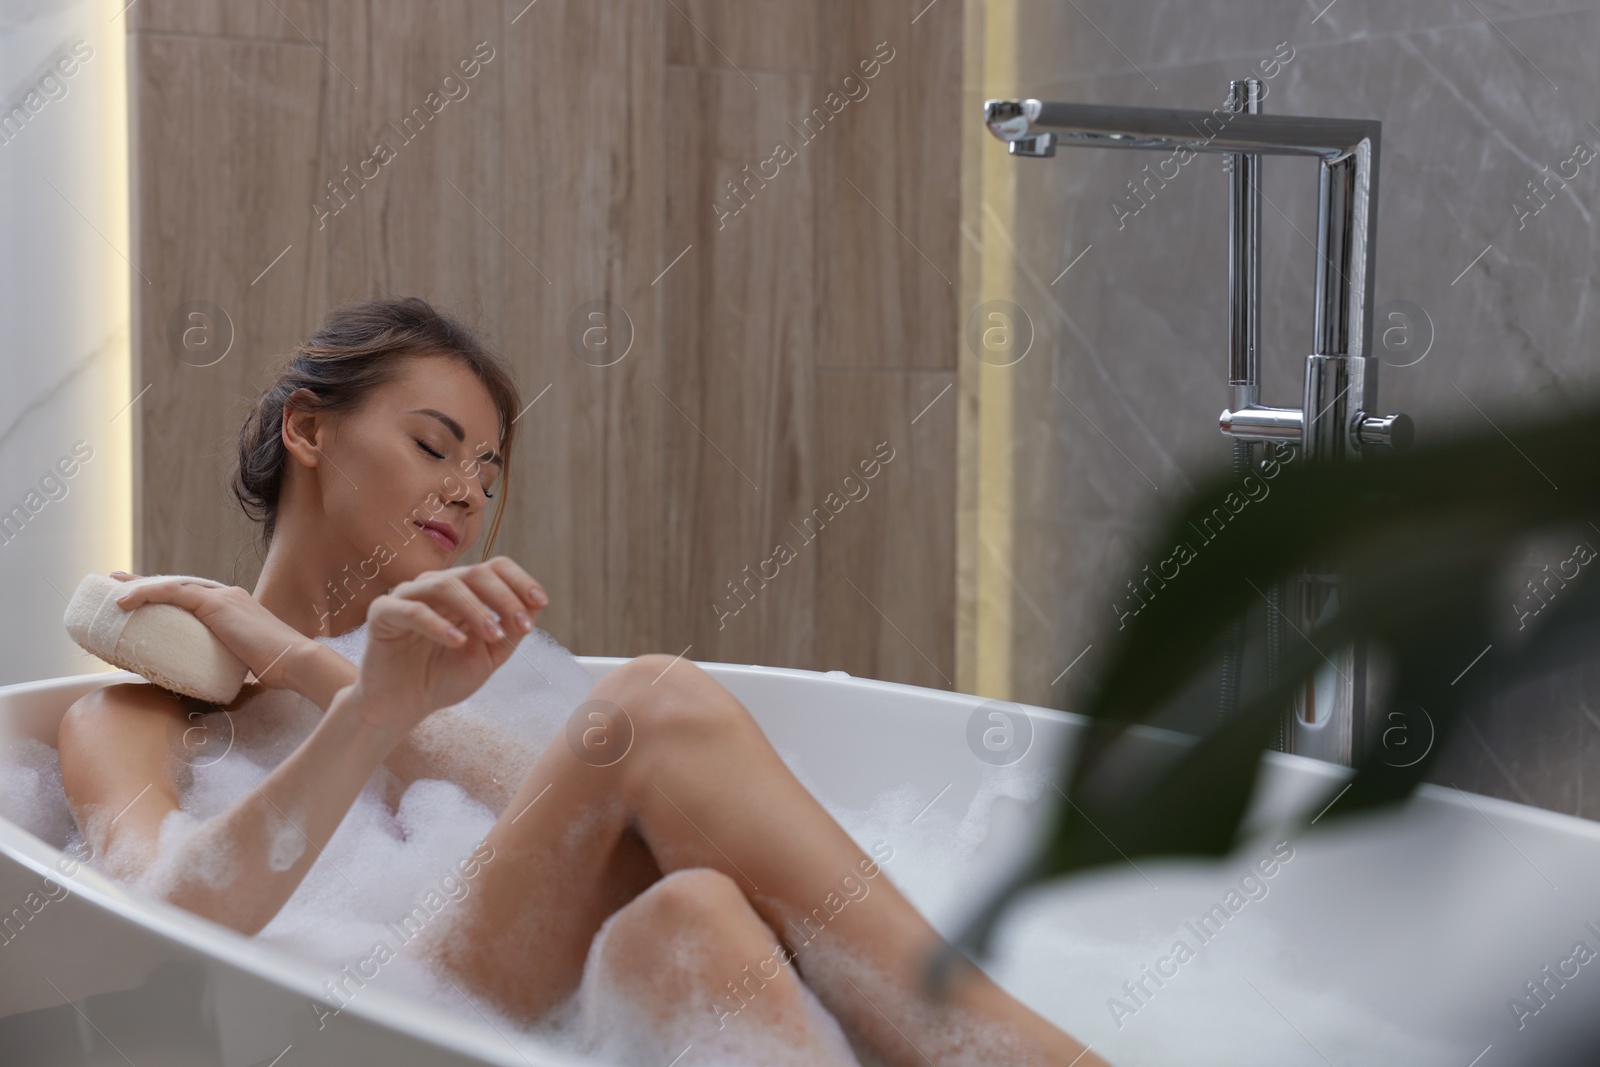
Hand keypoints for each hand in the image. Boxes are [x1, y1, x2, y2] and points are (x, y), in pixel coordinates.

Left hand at [108, 571, 317, 693]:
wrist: (295, 662)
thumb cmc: (276, 671)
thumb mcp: (242, 664)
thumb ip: (223, 666)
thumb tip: (202, 687)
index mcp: (236, 608)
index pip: (194, 597)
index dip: (167, 598)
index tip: (145, 603)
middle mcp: (229, 595)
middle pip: (180, 586)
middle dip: (148, 585)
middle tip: (119, 586)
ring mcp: (223, 597)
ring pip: (173, 585)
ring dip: (139, 586)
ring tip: (113, 588)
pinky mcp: (216, 604)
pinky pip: (173, 592)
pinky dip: (147, 594)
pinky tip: (124, 602)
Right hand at [351, 555, 548, 736]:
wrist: (404, 706)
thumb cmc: (444, 678)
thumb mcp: (489, 656)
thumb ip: (511, 631)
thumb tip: (536, 604)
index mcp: (462, 591)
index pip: (493, 568)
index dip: (520, 581)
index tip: (541, 602)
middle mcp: (435, 586)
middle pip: (474, 572)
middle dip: (504, 597)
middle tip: (522, 625)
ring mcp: (407, 596)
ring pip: (445, 585)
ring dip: (475, 609)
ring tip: (493, 635)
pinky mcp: (383, 613)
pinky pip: (412, 609)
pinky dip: (437, 624)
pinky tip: (457, 642)